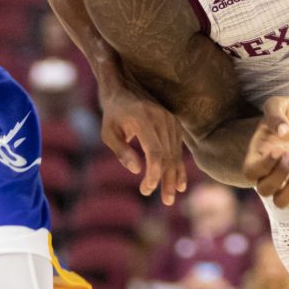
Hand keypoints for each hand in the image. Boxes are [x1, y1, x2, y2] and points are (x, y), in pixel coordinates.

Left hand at [101, 82, 187, 204]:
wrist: (125, 87)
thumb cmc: (112, 114)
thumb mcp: (108, 133)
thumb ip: (121, 151)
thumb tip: (137, 170)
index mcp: (143, 120)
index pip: (155, 152)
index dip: (154, 173)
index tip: (147, 189)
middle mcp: (161, 119)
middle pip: (168, 156)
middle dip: (166, 180)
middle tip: (165, 201)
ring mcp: (170, 119)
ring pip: (175, 154)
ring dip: (173, 177)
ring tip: (169, 198)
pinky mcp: (175, 122)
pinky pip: (179, 148)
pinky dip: (179, 166)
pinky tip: (180, 183)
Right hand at [243, 97, 288, 209]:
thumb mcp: (281, 104)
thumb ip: (276, 113)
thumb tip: (282, 132)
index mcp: (257, 154)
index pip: (250, 172)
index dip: (264, 165)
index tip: (280, 148)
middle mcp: (268, 172)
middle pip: (264, 190)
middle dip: (280, 175)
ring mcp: (285, 182)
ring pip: (280, 202)